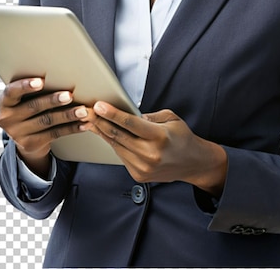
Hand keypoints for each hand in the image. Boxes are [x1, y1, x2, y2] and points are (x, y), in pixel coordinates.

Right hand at [0, 77, 86, 176]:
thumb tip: (61, 72)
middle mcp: (7, 118)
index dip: (25, 86)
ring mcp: (18, 133)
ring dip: (67, 115)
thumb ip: (34, 88)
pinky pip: (54, 134)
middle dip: (53, 100)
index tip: (40, 81)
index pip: (11, 92)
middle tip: (69, 95)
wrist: (23, 135)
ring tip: (83, 110)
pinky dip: (71, 128)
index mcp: (5, 102)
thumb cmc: (27, 105)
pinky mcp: (31, 144)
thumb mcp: (24, 97)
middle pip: (33, 107)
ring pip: (47, 121)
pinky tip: (83, 124)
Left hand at [81, 102, 226, 196]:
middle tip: (87, 111)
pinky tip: (105, 133)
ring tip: (91, 121)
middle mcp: (150, 154)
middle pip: (118, 135)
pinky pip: (121, 155)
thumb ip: (149, 116)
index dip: (112, 114)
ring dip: (102, 132)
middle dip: (100, 121)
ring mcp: (143, 167)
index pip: (130, 124)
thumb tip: (128, 114)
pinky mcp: (138, 174)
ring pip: (116, 146)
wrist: (192, 163)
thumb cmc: (182, 137)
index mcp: (159, 137)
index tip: (98, 105)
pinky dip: (113, 143)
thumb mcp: (170, 118)